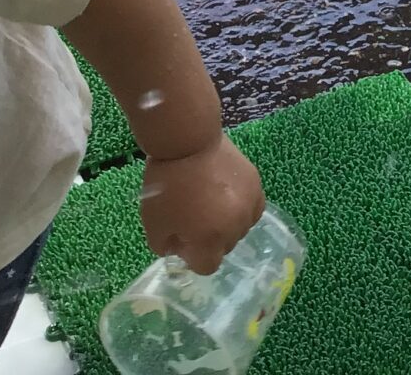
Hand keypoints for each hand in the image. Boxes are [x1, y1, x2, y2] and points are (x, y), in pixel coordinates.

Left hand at [140, 134, 265, 274]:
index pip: (207, 267)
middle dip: (210, 240)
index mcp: (209, 239)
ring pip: (241, 228)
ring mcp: (249, 204)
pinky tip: (227, 196)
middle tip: (194, 220)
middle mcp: (235, 227)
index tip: (182, 241)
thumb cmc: (167, 185)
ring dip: (227, 224)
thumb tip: (178, 249)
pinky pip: (252, 208)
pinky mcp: (256, 185)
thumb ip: (166, 246)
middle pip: (225, 247)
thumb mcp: (154, 223)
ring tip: (211, 205)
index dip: (192, 257)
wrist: (188, 143)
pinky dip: (240, 208)